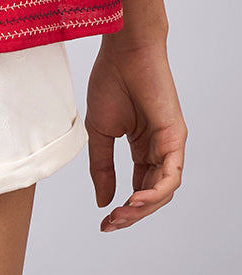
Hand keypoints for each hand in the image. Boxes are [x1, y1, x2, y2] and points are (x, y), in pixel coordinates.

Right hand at [85, 37, 186, 232]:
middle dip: (132, 213)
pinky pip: (171, 175)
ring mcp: (169, 145)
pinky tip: (136, 200)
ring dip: (142, 207)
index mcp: (141, 147)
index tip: (105, 221)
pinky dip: (155, 192)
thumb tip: (104, 201)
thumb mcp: (99, 131)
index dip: (124, 208)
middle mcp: (158, 150)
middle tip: (112, 223)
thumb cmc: (111, 80)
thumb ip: (102, 166)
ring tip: (121, 215)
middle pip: (151, 194)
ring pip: (162, 190)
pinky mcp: (176, 138)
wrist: (123, 51)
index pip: (138, 187)